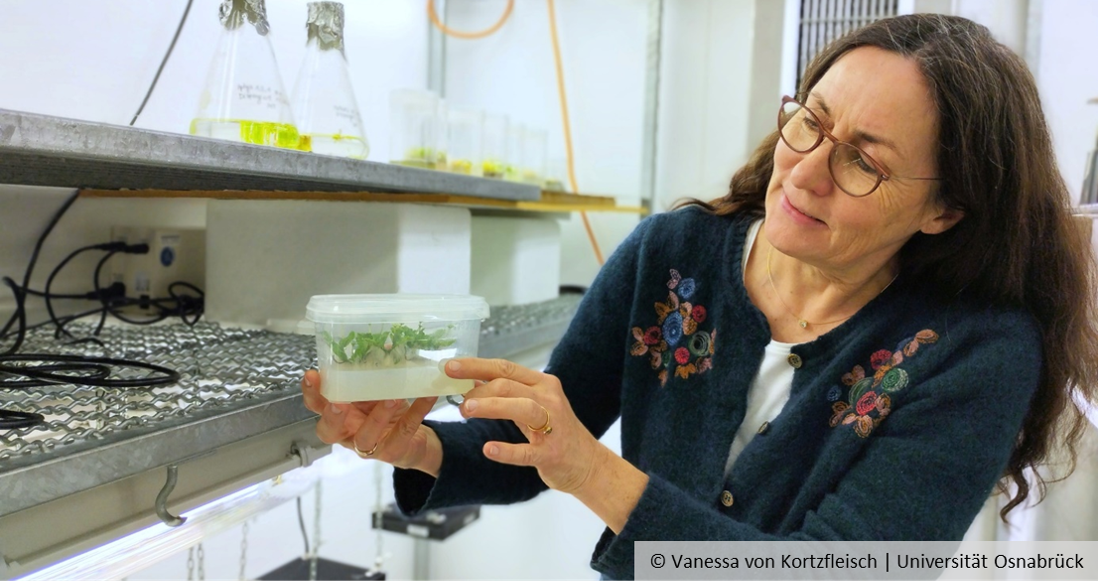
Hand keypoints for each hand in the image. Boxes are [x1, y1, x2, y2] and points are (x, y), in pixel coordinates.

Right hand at [300, 369, 441, 475]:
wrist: (413, 441)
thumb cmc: (386, 412)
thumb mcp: (374, 393)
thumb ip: (369, 377)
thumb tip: (380, 344)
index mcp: (340, 415)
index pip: (317, 406)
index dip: (311, 394)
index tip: (312, 375)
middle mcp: (349, 433)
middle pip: (329, 431)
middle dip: (332, 417)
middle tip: (338, 402)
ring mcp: (370, 446)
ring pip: (366, 436)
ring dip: (377, 417)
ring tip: (391, 398)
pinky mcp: (394, 451)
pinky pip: (405, 430)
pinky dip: (417, 411)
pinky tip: (427, 396)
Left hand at [446, 358, 608, 494]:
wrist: (588, 463)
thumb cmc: (555, 432)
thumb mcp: (533, 405)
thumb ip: (506, 393)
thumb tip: (471, 380)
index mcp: (542, 384)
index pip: (505, 367)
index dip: (475, 365)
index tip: (449, 366)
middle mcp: (549, 399)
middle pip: (509, 385)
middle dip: (479, 389)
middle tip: (457, 400)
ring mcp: (553, 426)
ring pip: (521, 408)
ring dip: (491, 406)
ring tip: (465, 410)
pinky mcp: (552, 454)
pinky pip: (527, 451)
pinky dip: (507, 450)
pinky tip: (489, 449)